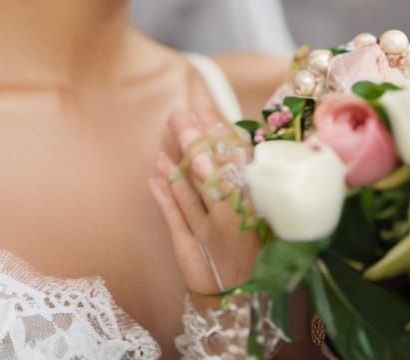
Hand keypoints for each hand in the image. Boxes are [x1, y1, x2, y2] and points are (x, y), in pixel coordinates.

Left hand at [149, 109, 259, 302]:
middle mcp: (234, 216)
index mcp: (253, 204)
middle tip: (182, 115)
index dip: (220, 135)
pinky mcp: (189, 247)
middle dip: (197, 140)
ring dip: (180, 162)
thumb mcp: (254, 214)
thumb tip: (230, 138)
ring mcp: (210, 232)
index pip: (237, 162)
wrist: (237, 298)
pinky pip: (176, 217)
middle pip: (214, 172)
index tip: (205, 111)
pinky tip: (155, 173)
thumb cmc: (247, 249)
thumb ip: (241, 178)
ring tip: (170, 134)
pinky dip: (165, 195)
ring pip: (195, 192)